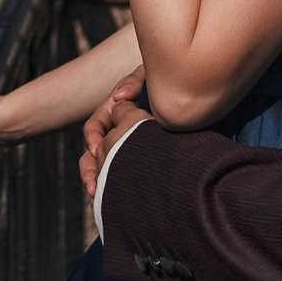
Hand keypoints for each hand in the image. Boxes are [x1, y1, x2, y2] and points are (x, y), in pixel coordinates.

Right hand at [79, 75, 155, 196]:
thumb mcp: (148, 76)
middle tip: (93, 188)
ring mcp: (127, 148)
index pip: (95, 127)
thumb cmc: (166, 81)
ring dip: (100, 184)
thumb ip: (134, 81)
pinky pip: (124, 177)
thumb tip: (119, 98)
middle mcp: (117, 132)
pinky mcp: (139, 162)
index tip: (97, 148)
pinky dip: (119, 190)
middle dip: (90, 171)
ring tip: (100, 200)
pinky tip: (120, 204)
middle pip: (94, 154)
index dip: (93, 138)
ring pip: (105, 169)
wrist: (191, 97)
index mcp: (114, 113)